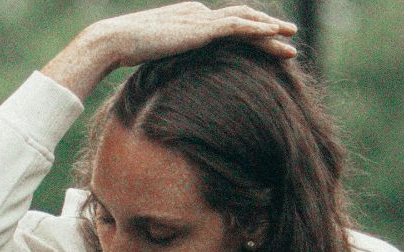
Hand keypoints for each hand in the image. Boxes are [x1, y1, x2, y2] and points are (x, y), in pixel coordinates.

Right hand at [43, 4, 297, 97]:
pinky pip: (237, 26)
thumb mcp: (153, 61)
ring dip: (270, 28)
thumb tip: (169, 87)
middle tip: (288, 37)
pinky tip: (275, 35)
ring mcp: (200, 17)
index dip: (247, 34)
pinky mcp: (201, 26)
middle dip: (265, 28)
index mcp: (188, 19)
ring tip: (290, 37)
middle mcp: (198, 13)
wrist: (113, 42)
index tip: (266, 45)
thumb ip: (168, 64)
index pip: (225, 24)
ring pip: (244, 20)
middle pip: (240, 19)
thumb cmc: (123, 55)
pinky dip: (258, 29)